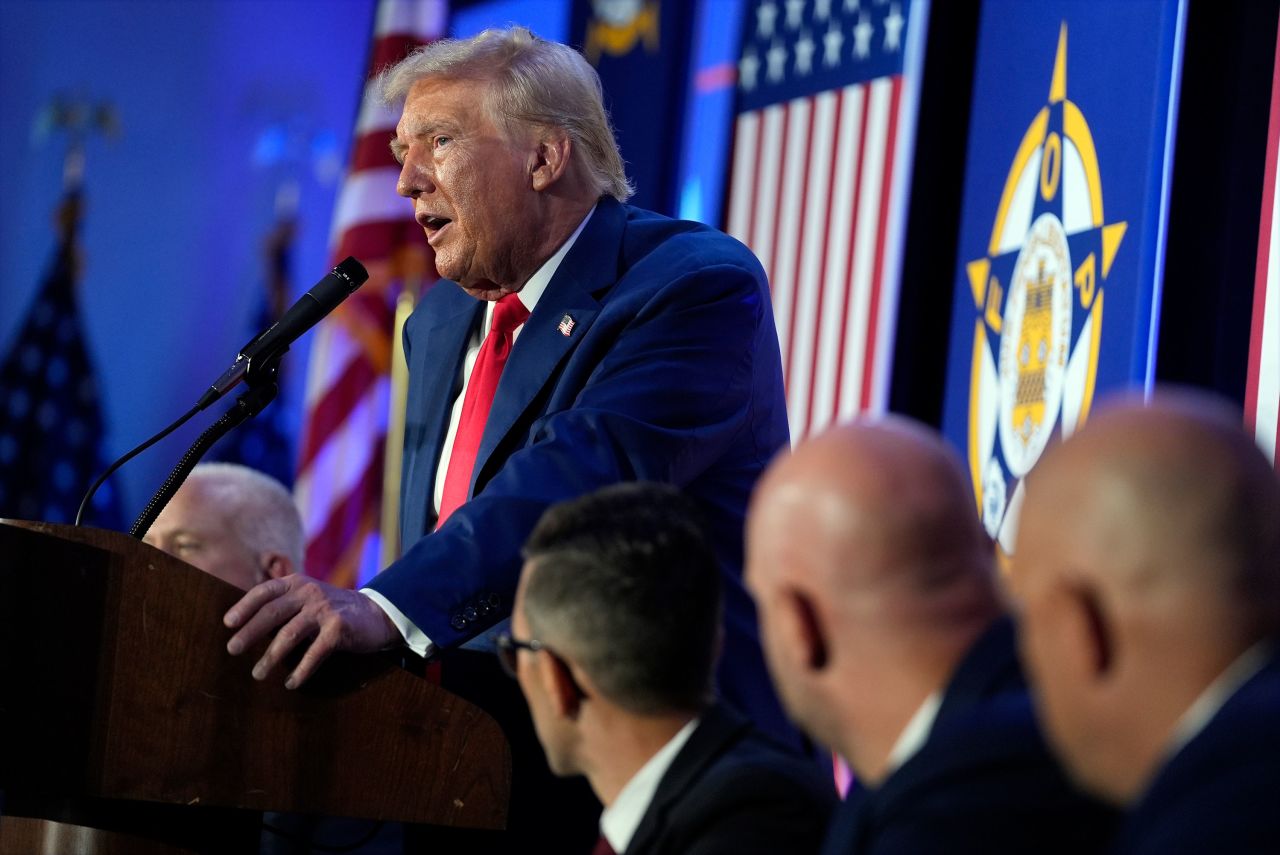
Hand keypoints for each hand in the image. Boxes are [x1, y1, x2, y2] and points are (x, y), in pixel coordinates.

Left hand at [223, 575, 399, 688]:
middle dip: (250, 633)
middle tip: (232, 650)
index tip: (228, 623)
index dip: (244, 606)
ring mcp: (325, 610)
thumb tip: (247, 627)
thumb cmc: (334, 610)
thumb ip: (284, 604)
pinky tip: (291, 682)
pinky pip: (314, 653)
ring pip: (289, 634)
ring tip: (258, 674)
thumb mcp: (309, 598)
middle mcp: (309, 592)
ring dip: (270, 657)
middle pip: (272, 613)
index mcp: (298, 583)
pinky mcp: (339, 629)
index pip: (264, 592)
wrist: (376, 614)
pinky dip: (301, 670)